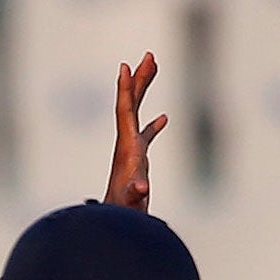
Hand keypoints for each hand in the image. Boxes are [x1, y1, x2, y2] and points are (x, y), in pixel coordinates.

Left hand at [103, 53, 166, 211]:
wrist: (116, 224)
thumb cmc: (125, 211)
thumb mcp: (131, 200)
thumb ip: (135, 193)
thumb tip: (142, 189)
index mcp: (127, 147)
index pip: (125, 110)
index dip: (125, 88)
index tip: (125, 65)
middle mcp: (126, 144)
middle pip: (132, 104)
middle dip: (140, 79)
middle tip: (150, 55)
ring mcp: (131, 152)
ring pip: (138, 114)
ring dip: (145, 92)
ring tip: (153, 70)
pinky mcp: (138, 162)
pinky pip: (147, 136)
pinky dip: (154, 125)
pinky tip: (164, 118)